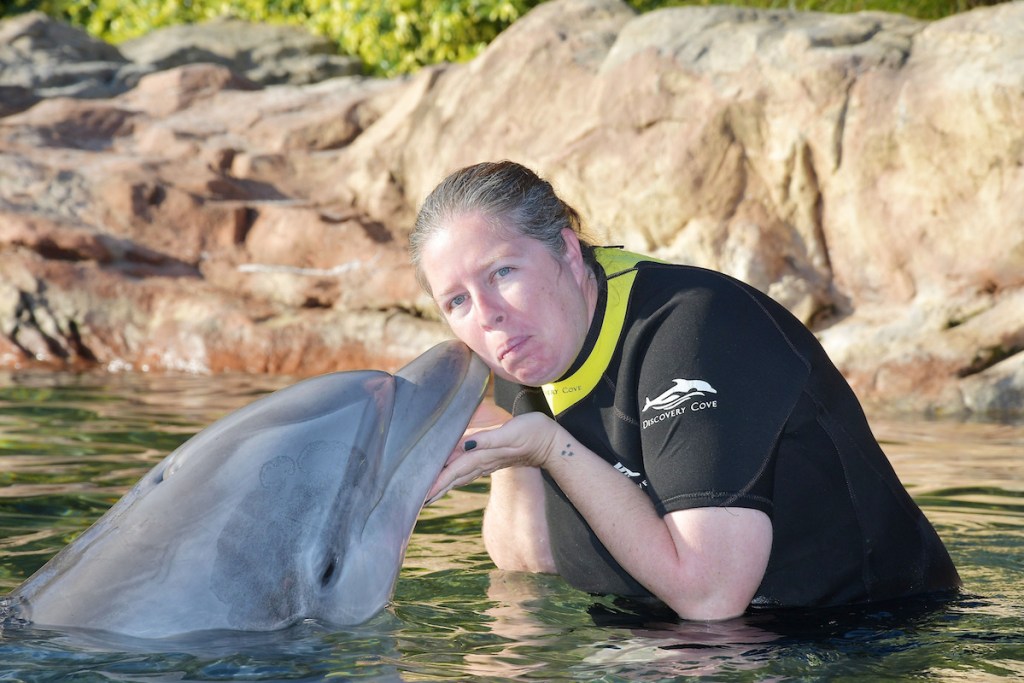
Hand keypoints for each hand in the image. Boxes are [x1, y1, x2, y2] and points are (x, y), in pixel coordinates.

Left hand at [425, 411, 561, 503]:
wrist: (552, 443)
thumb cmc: (534, 433)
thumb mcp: (511, 433)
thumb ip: (488, 440)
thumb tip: (466, 447)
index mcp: (484, 455)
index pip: (455, 469)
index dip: (438, 480)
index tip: (422, 494)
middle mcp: (484, 461)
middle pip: (454, 477)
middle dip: (436, 489)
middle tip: (417, 501)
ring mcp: (489, 462)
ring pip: (461, 476)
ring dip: (444, 485)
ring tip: (428, 495)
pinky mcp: (493, 460)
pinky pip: (470, 471)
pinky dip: (456, 477)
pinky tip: (451, 480)